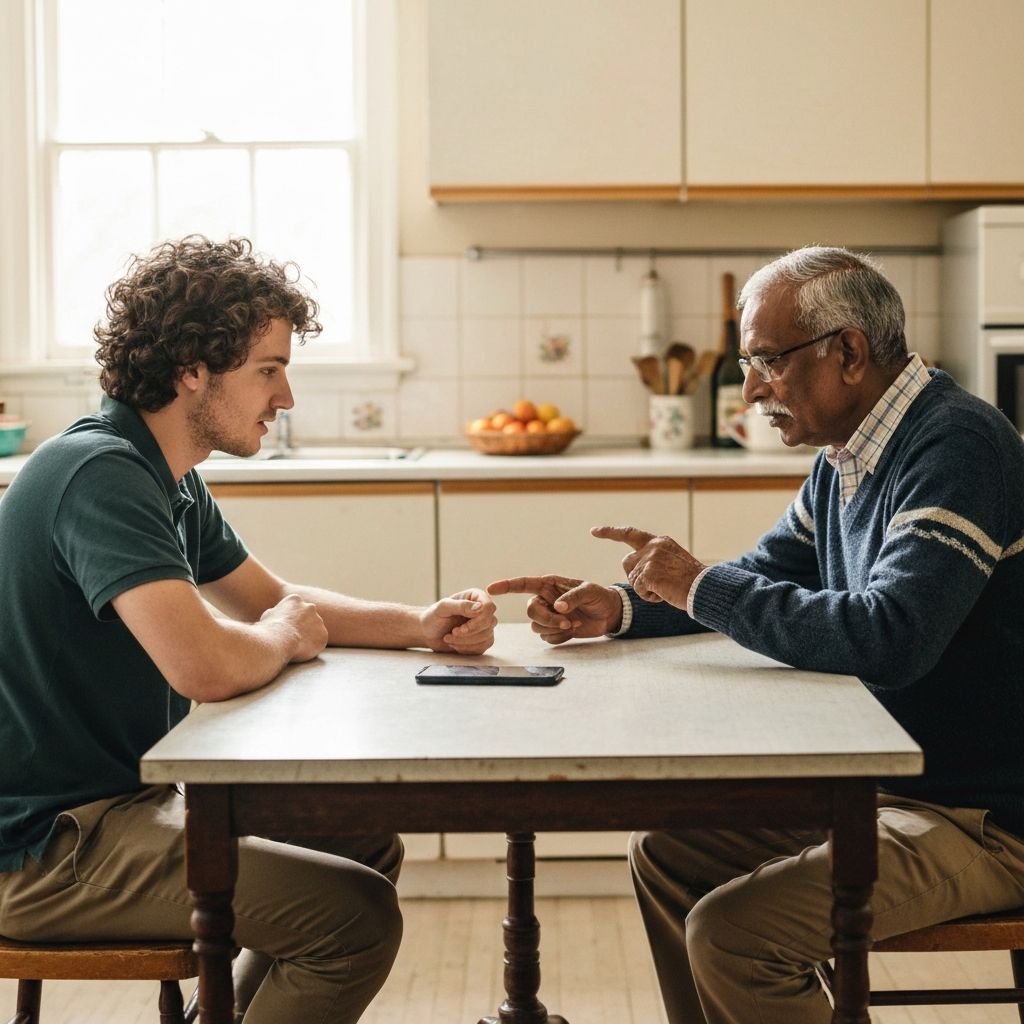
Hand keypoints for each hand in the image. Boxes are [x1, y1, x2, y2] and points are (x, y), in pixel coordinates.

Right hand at [260, 593, 327, 661]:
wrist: (278, 639)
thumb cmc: (269, 629)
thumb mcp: (267, 616)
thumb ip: (275, 613)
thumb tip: (274, 614)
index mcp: (295, 600)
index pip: (296, 608)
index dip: (291, 619)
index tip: (286, 627)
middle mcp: (310, 607)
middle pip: (309, 617)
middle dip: (303, 626)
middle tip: (294, 637)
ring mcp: (318, 621)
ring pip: (316, 629)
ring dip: (309, 636)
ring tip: (297, 645)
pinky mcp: (323, 635)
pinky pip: (319, 641)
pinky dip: (313, 647)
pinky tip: (303, 650)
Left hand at [421, 588, 496, 654]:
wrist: (427, 633)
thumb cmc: (433, 617)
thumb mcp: (443, 608)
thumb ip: (461, 605)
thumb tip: (480, 607)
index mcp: (475, 597)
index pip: (489, 607)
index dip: (478, 620)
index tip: (461, 628)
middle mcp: (482, 610)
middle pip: (490, 623)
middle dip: (469, 633)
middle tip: (452, 633)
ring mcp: (484, 626)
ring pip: (487, 637)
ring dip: (465, 642)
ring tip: (449, 638)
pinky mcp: (482, 640)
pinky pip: (482, 647)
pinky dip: (466, 649)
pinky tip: (455, 644)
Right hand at [487, 575, 621, 644]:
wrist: (610, 614)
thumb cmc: (599, 596)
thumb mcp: (589, 591)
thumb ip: (573, 597)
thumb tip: (558, 607)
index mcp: (549, 585)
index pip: (523, 584)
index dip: (506, 586)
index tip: (491, 588)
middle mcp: (545, 600)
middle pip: (530, 611)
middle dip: (546, 619)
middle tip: (566, 622)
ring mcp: (549, 615)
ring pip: (536, 626)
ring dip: (554, 628)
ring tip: (573, 624)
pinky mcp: (554, 630)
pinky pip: (546, 637)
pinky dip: (559, 637)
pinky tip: (572, 630)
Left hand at [591, 525, 704, 609]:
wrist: (704, 588)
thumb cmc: (691, 581)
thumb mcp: (673, 561)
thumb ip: (654, 559)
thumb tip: (635, 568)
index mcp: (659, 541)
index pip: (629, 533)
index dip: (610, 532)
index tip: (593, 531)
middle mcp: (652, 546)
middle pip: (627, 563)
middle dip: (634, 576)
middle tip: (656, 585)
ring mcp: (649, 559)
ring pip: (633, 579)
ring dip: (646, 589)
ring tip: (666, 588)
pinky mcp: (647, 573)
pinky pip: (638, 590)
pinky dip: (649, 597)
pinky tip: (664, 593)